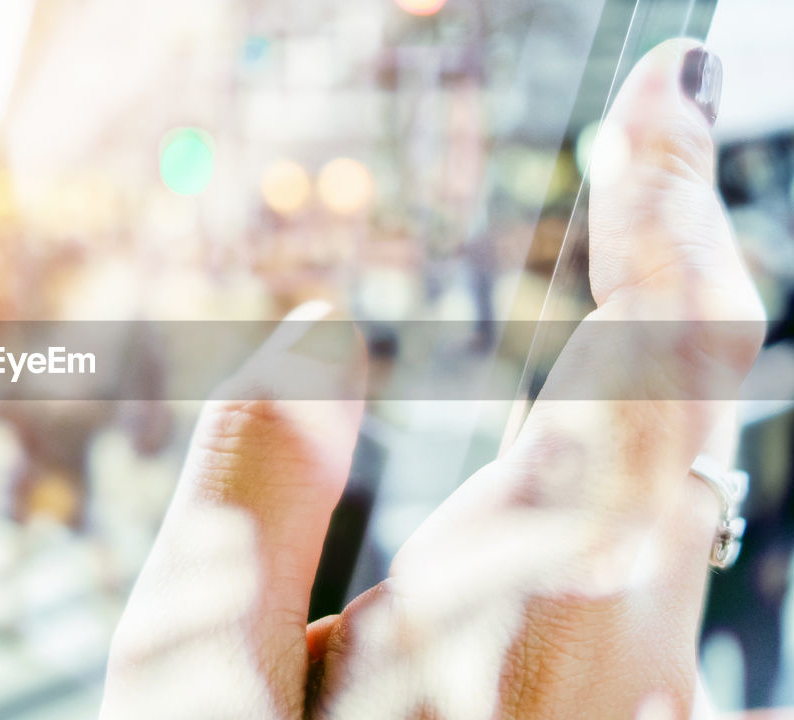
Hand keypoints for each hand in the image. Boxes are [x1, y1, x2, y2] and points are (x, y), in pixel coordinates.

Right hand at [101, 40, 763, 719]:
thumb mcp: (190, 676)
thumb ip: (249, 497)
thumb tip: (311, 326)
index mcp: (514, 616)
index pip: (646, 371)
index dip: (661, 210)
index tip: (666, 83)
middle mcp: (621, 659)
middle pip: (687, 413)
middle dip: (670, 251)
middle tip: (655, 116)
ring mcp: (648, 710)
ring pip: (676, 494)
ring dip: (657, 357)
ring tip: (645, 219)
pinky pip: (653, 580)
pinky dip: (642, 472)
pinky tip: (618, 440)